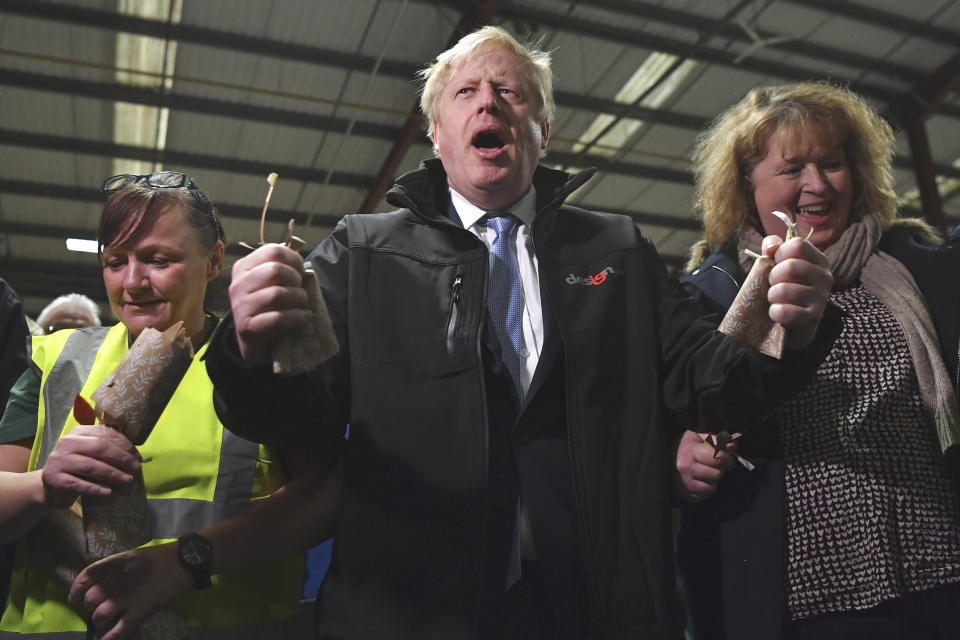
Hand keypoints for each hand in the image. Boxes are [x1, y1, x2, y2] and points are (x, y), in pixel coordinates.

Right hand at [41, 425, 139, 508]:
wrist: (49, 488)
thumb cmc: (77, 469)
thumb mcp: (90, 454)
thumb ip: (107, 449)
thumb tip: (136, 455)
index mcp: (78, 432)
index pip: (105, 434)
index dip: (125, 445)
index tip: (138, 456)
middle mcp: (66, 443)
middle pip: (99, 448)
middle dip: (121, 458)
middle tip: (136, 468)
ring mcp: (58, 460)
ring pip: (90, 466)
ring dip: (112, 473)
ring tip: (127, 480)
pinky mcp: (53, 479)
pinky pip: (78, 484)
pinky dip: (95, 488)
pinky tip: (108, 492)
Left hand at [69, 543, 190, 639]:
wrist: (186, 562)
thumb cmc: (159, 558)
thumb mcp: (133, 555)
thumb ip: (114, 566)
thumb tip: (93, 583)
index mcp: (119, 561)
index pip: (89, 574)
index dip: (76, 588)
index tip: (74, 597)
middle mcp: (122, 578)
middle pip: (92, 597)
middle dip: (90, 605)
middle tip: (97, 606)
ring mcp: (132, 596)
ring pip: (101, 615)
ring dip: (99, 619)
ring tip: (104, 619)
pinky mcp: (143, 610)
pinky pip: (121, 629)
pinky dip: (110, 638)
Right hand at [229, 244, 309, 363]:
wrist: (254, 341)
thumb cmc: (266, 307)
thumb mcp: (268, 283)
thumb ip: (280, 269)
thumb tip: (302, 264)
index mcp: (243, 267)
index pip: (273, 250)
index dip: (294, 259)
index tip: (301, 272)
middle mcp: (238, 284)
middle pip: (276, 270)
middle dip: (296, 280)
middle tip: (300, 291)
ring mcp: (239, 306)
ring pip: (277, 293)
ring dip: (299, 299)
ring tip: (303, 305)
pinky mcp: (246, 327)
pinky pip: (278, 318)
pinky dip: (296, 317)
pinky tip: (303, 317)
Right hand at [675, 430, 735, 502]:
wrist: (662, 462)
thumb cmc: (685, 447)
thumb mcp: (698, 437)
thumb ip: (717, 439)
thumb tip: (732, 446)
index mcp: (689, 450)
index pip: (718, 457)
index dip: (727, 457)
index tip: (726, 456)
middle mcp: (685, 467)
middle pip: (717, 474)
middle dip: (720, 469)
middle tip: (717, 465)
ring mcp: (685, 482)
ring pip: (712, 487)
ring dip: (713, 480)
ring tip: (708, 472)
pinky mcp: (686, 494)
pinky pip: (705, 495)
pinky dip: (707, 488)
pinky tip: (702, 480)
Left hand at [763, 235, 833, 348]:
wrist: (796, 321)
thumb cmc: (787, 285)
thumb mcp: (780, 262)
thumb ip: (774, 246)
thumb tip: (770, 248)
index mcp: (819, 260)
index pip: (797, 245)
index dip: (780, 253)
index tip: (777, 263)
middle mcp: (825, 277)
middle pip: (790, 267)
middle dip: (773, 276)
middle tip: (774, 283)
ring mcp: (821, 298)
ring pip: (784, 290)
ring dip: (772, 295)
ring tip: (776, 298)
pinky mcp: (813, 317)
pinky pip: (784, 311)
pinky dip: (774, 312)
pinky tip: (777, 311)